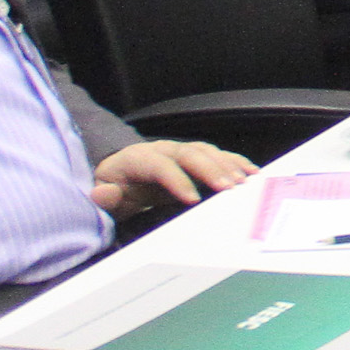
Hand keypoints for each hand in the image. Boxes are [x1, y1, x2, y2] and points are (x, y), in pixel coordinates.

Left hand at [90, 139, 255, 215]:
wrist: (117, 174)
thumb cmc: (112, 186)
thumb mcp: (100, 193)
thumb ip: (103, 196)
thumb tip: (106, 192)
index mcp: (137, 158)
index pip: (160, 165)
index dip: (177, 181)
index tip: (192, 200)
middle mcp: (162, 149)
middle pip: (189, 154)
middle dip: (211, 170)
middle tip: (228, 188)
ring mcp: (180, 151)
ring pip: (206, 152)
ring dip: (227, 165)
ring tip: (243, 181)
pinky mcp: (193, 158)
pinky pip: (216, 155)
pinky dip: (234, 161)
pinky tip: (249, 172)